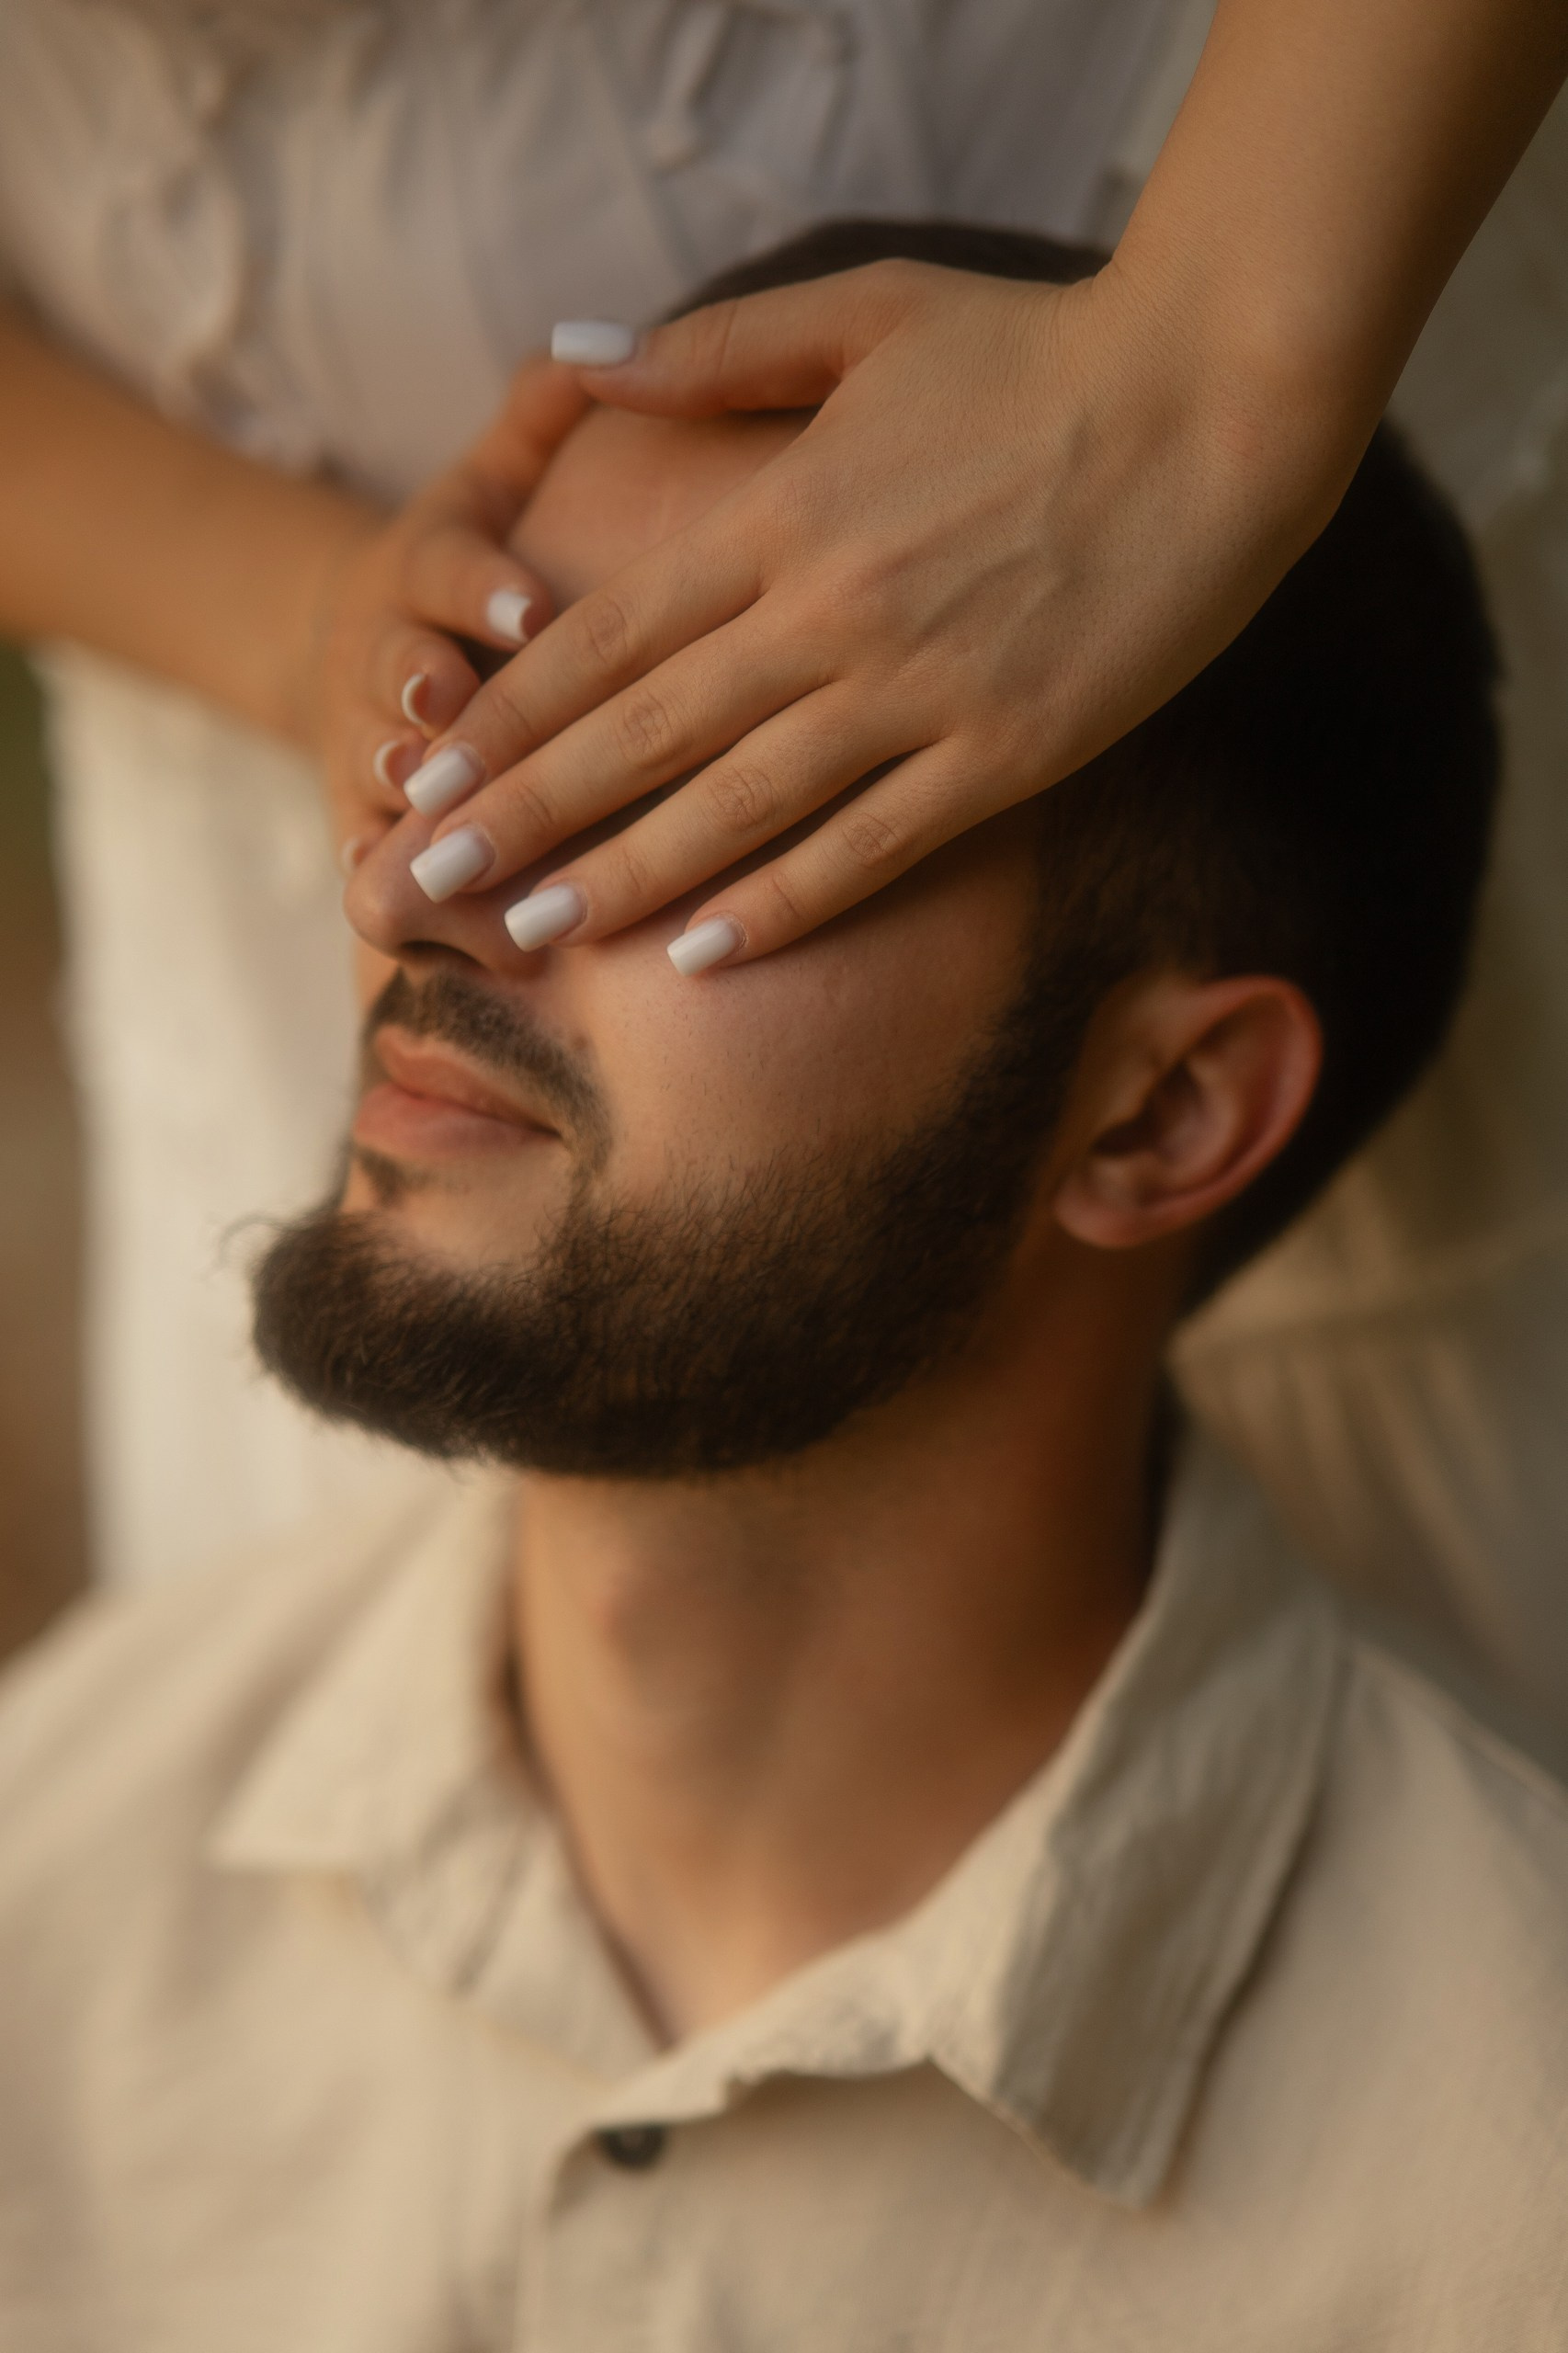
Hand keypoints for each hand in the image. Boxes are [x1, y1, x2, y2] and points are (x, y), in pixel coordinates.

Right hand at [313, 358, 589, 864]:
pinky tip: (406, 894)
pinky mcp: (357, 818)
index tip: (530, 608)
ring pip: (371, 764)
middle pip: (391, 669)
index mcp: (422, 570)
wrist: (360, 664)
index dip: (480, 588)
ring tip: (425, 802)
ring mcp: (363, 739)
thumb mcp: (487, 490)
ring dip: (396, 782)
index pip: (446, 567)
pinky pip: (363, 853)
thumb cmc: (471, 572)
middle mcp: (382, 656)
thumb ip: (534, 426)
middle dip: (415, 684)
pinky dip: (381, 875)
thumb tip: (591, 346)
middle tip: (444, 702)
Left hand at [402, 255, 1362, 963]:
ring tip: (526, 935)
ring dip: (620, 879)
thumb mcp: (866, 313)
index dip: (510, 714)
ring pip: (735, 809)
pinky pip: (870, 848)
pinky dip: (781, 905)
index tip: (429, 772)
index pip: (608, 637)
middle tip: (420, 882)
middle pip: (641, 736)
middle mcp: (828, 615)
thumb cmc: (1043, 349)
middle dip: (522, 816)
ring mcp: (916, 693)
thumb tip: (575, 361)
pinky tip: (700, 955)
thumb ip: (713, 349)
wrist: (1219, 400)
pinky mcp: (1005, 753)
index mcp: (782, 515)